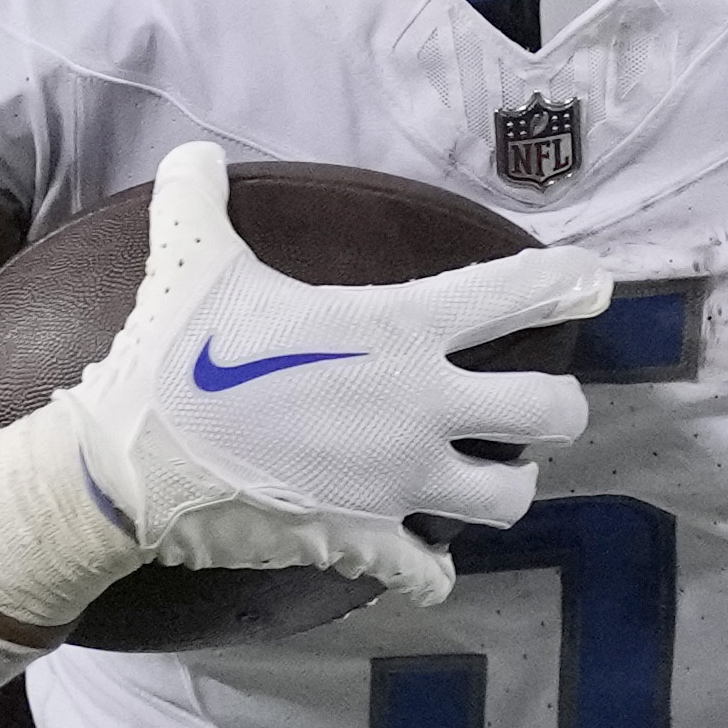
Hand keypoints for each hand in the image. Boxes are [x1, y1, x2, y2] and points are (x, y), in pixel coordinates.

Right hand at [0, 140, 603, 633]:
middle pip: (548, 414)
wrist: (132, 466)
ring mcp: (398, 483)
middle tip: (545, 407)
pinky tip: (429, 568)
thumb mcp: (190, 261)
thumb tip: (191, 153)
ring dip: (510, 487)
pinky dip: (431, 574)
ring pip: (508, 498)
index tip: (595, 284)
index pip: (510, 297)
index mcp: (394, 332)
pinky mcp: (364, 542)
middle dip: (559, 409)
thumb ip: (199, 199)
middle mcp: (418, 408)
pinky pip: (427, 573)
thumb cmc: (172, 359)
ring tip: (496, 476)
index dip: (564, 284)